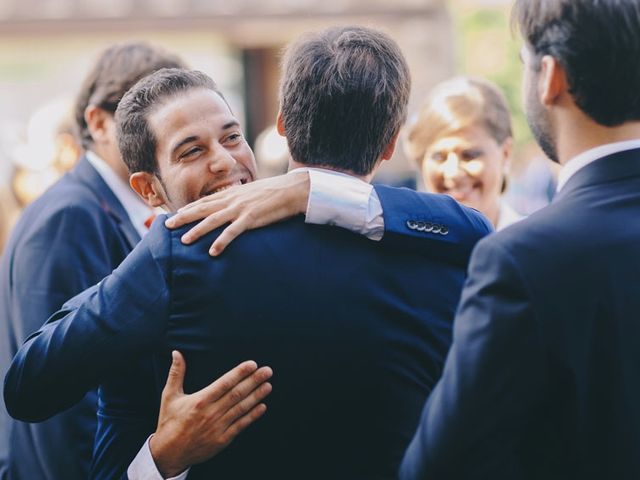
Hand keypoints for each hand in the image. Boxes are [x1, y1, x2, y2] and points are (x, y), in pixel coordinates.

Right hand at [150, 351, 272, 476]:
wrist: (169, 453)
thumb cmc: (169, 422)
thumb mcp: (169, 396)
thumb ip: (176, 373)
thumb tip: (177, 353)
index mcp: (200, 401)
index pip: (224, 383)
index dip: (240, 373)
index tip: (252, 364)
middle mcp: (211, 413)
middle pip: (237, 394)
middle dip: (254, 381)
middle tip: (267, 371)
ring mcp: (218, 427)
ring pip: (241, 408)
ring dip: (257, 396)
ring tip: (268, 385)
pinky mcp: (222, 440)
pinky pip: (240, 425)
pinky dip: (252, 416)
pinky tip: (262, 407)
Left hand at [165, 171, 309, 255]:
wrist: (293, 189)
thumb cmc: (275, 192)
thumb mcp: (253, 193)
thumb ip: (240, 200)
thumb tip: (232, 207)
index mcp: (232, 194)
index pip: (205, 201)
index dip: (189, 208)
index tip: (175, 215)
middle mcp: (232, 200)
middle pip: (202, 209)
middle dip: (183, 217)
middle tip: (166, 225)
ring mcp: (241, 209)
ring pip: (213, 220)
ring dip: (197, 230)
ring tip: (184, 240)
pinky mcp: (251, 218)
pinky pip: (233, 232)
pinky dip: (222, 241)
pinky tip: (212, 251)